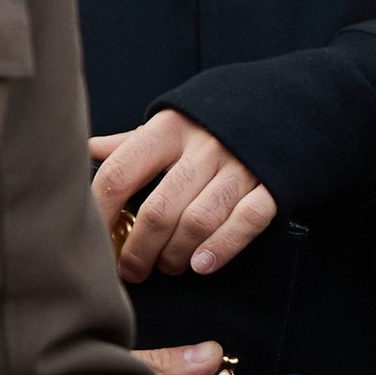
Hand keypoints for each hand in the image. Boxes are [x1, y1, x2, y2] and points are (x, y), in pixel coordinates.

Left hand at [93, 116, 276, 281]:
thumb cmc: (217, 123)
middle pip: (159, 209)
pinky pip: (245, 221)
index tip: (92, 238)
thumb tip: (88, 149)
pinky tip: (202, 264)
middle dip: (139, 249)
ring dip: (176, 254)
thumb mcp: (174, 123)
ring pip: (198, 221)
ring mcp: (240, 166)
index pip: (120, 172)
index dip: (100, 211)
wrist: (288, 104)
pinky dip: (222, 247)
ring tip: (167, 266)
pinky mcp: (273, 183)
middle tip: (131, 270)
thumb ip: (134, 143)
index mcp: (170, 129)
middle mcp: (203, 146)